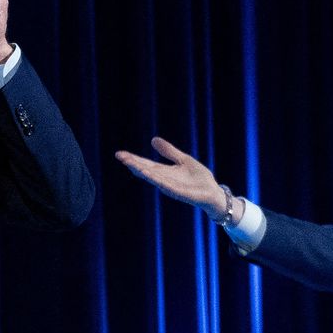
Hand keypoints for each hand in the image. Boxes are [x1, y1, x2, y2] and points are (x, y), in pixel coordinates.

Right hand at [114, 137, 235, 219]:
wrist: (213, 192)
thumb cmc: (199, 178)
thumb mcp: (183, 159)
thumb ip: (169, 151)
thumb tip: (153, 140)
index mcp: (164, 172)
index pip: (145, 164)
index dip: (133, 159)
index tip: (119, 154)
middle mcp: (164, 179)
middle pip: (145, 170)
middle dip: (132, 163)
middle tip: (120, 156)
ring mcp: (170, 186)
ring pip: (152, 177)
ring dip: (141, 170)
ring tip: (129, 163)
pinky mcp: (179, 192)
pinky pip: (165, 185)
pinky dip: (156, 179)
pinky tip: (147, 173)